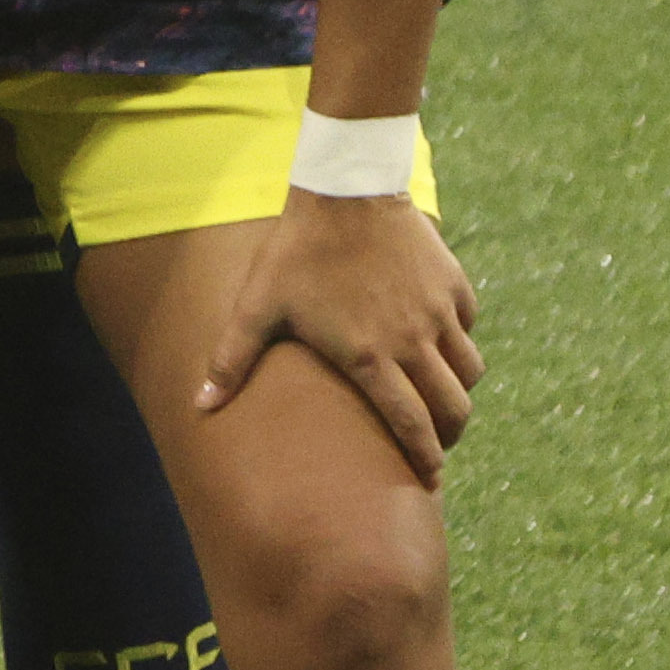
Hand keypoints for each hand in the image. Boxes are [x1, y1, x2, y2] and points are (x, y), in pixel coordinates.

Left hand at [198, 183, 481, 478]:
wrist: (346, 189)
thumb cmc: (296, 251)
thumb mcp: (258, 305)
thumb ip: (232, 360)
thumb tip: (199, 407)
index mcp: (370, 356)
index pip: (410, 423)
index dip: (424, 456)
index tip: (429, 479)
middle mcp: (414, 340)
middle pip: (452, 406)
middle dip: (450, 434)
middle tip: (439, 445)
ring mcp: (439, 313)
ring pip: (470, 371)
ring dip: (459, 392)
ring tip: (441, 400)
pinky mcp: (454, 286)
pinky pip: (468, 329)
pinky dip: (460, 345)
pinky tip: (440, 345)